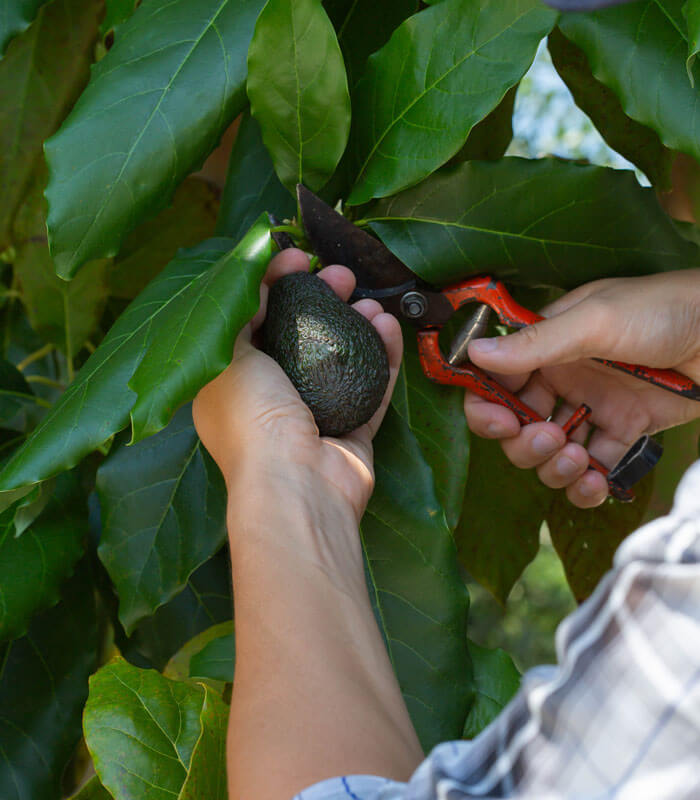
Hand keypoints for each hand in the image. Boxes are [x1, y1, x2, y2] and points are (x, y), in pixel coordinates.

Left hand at [193, 247, 402, 523]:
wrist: (297, 486)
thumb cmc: (253, 419)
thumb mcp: (230, 355)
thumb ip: (241, 312)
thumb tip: (259, 280)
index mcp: (233, 384)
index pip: (254, 322)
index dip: (275, 285)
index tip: (298, 259)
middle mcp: (272, 398)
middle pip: (303, 335)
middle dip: (322, 299)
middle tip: (341, 275)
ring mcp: (316, 414)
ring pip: (341, 357)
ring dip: (356, 323)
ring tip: (370, 300)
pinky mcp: (353, 428)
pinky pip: (372, 384)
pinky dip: (382, 355)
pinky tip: (389, 327)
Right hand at [463, 270, 699, 507]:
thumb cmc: (662, 309)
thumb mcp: (595, 319)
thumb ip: (537, 343)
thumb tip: (475, 352)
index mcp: (548, 347)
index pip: (498, 382)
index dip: (487, 406)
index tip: (498, 421)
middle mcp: (564, 380)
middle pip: (517, 427)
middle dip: (523, 443)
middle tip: (547, 437)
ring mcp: (592, 408)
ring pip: (549, 453)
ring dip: (552, 467)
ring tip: (576, 460)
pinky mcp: (623, 433)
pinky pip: (592, 469)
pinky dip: (586, 486)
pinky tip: (595, 483)